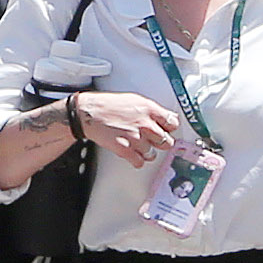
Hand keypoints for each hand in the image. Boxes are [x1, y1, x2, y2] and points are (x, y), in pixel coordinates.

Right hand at [70, 89, 186, 170]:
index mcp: (149, 110)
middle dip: (161, 142)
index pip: (173, 123)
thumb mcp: (135, 100)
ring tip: (138, 146)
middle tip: (154, 141)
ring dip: (146, 152)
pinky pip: (139, 162)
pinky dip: (136, 160)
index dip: (170, 128)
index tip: (167, 130)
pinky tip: (132, 153)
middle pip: (166, 142)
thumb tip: (164, 118)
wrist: (89, 113)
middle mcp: (145, 124)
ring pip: (152, 154)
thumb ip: (151, 111)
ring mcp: (135, 138)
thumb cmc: (108, 105)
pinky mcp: (125, 149)